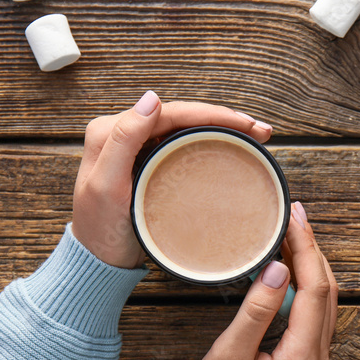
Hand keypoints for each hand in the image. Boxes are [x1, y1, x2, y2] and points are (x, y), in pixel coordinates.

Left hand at [71, 91, 272, 267]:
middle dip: (224, 119)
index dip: (212, 114)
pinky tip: (230, 146)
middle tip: (260, 130)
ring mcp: (135, 148)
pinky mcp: (146, 163)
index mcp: (110, 131)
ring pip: (185, 128)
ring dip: (221, 128)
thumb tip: (151, 97)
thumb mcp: (107, 185)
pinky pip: (182, 144)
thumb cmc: (100, 230)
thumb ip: (123, 139)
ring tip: (254, 135)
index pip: (170, 112)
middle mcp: (122, 133)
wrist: (98, 262)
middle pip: (181, 116)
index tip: (246, 124)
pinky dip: (209, 142)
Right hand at [183, 202, 338, 359]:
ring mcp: (315, 358)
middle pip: (327, 289)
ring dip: (311, 262)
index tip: (294, 218)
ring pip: (324, 298)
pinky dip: (306, 282)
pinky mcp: (305, 357)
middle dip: (312, 248)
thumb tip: (278, 270)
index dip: (306, 248)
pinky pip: (314, 311)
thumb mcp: (228, 356)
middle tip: (295, 213)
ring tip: (293, 230)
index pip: (315, 289)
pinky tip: (289, 264)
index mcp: (302, 356)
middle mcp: (317, 356)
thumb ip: (256, 313)